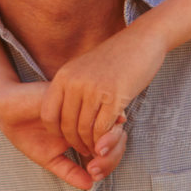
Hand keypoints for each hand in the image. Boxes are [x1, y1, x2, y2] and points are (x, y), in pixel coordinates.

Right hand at [0, 82, 125, 190]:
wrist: (8, 112)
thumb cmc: (28, 134)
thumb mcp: (50, 158)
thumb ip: (70, 171)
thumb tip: (90, 185)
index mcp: (87, 133)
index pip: (111, 148)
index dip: (109, 163)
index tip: (95, 175)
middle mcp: (90, 119)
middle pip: (118, 138)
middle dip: (111, 157)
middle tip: (95, 170)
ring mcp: (86, 107)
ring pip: (113, 124)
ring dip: (107, 144)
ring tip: (93, 157)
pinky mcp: (79, 96)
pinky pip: (98, 110)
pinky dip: (98, 127)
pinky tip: (86, 140)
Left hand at [42, 23, 166, 159]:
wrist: (142, 41)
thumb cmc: (115, 57)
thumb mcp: (85, 68)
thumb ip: (72, 87)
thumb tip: (65, 113)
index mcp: (64, 76)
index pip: (48, 113)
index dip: (55, 132)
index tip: (67, 138)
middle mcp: (75, 83)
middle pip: (66, 125)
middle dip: (75, 142)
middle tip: (84, 149)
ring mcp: (94, 90)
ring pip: (84, 130)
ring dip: (89, 144)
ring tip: (95, 149)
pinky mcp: (115, 97)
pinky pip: (102, 128)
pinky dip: (103, 140)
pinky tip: (107, 142)